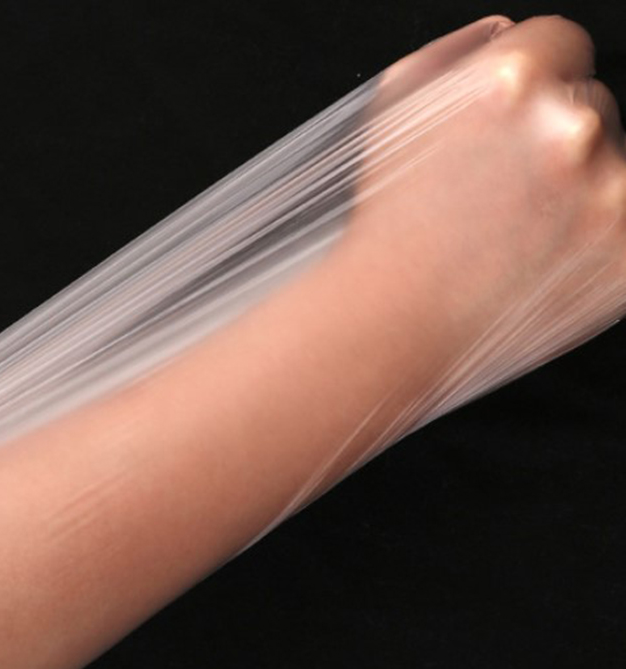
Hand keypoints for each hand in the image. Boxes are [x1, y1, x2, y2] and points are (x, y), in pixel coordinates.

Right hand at [333, 16, 625, 417]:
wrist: (392, 321)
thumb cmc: (385, 224)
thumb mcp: (392, 112)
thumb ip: (453, 51)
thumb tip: (506, 28)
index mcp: (513, 82)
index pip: (562, 46)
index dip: (534, 88)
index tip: (511, 128)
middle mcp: (568, 131)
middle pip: (589, 111)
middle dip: (550, 148)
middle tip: (497, 198)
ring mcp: (606, 196)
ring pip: (610, 173)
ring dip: (573, 196)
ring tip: (509, 238)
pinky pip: (621, 229)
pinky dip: (592, 242)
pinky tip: (538, 260)